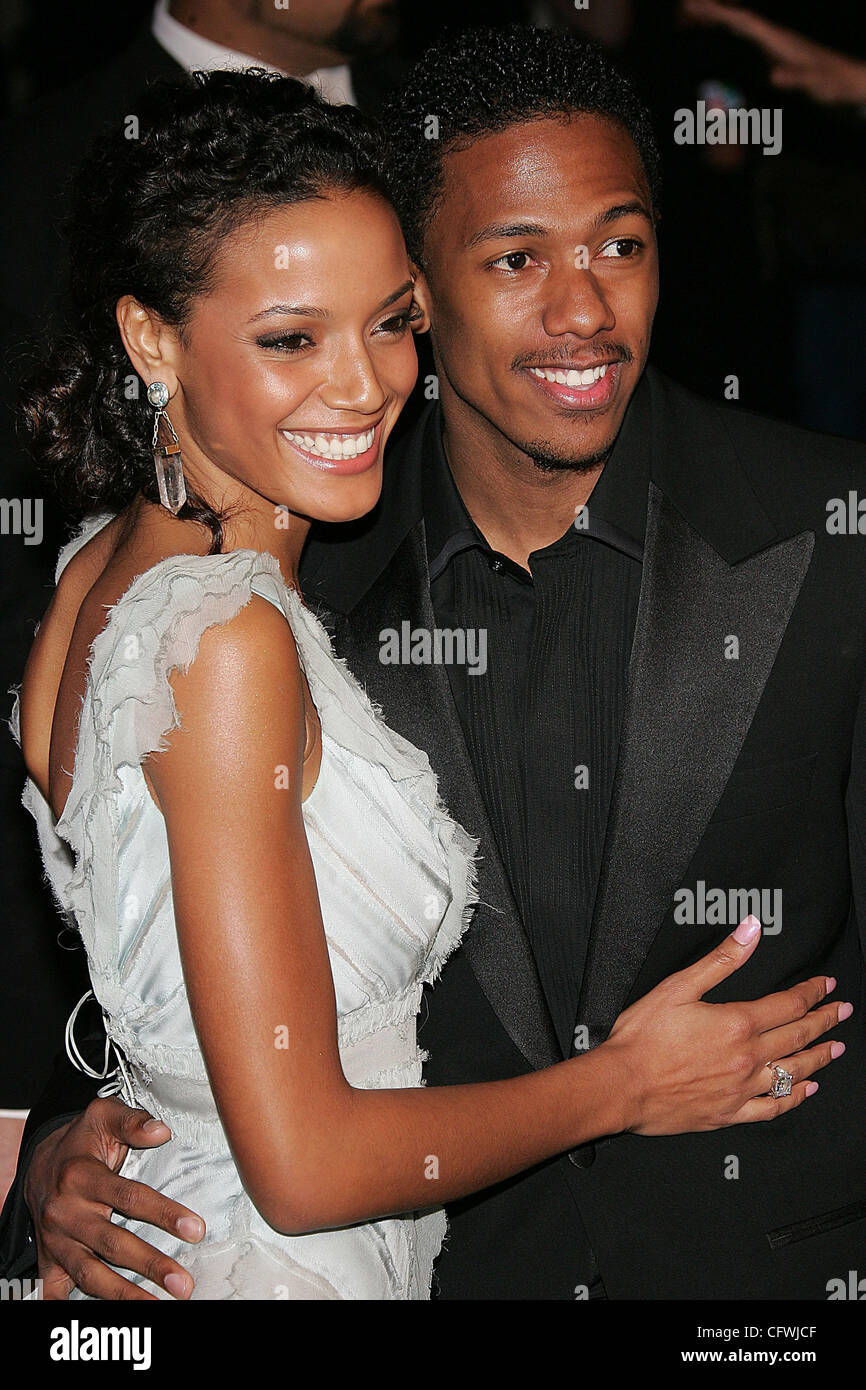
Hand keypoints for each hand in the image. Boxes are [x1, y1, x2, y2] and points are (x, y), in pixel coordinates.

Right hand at [25, 1097, 204, 1299]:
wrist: (40, 1163)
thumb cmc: (82, 1141)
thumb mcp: (104, 1116)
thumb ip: (133, 1121)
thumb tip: (162, 1131)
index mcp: (82, 1176)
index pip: (129, 1197)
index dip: (164, 1213)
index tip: (195, 1229)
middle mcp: (66, 1211)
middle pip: (112, 1243)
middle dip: (150, 1264)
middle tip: (182, 1282)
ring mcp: (57, 1240)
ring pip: (89, 1274)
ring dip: (124, 1295)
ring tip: (157, 1306)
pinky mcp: (49, 1260)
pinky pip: (57, 1291)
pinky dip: (70, 1308)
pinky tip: (101, 1324)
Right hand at [605, 915, 850, 1134]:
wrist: (622, 1085)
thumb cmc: (643, 1037)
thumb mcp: (679, 986)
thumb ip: (721, 959)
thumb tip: (751, 930)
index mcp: (737, 1023)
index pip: (788, 1004)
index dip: (811, 992)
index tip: (826, 985)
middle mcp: (747, 1057)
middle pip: (798, 1036)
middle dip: (825, 1021)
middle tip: (843, 1011)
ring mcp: (741, 1088)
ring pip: (794, 1073)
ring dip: (819, 1058)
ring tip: (836, 1049)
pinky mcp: (730, 1112)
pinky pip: (773, 1107)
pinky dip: (795, 1098)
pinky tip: (806, 1091)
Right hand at [682, 1, 865, 105]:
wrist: (846, 83)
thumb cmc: (832, 83)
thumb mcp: (816, 82)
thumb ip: (797, 78)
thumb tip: (775, 75)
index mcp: (778, 40)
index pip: (744, 22)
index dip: (720, 14)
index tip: (696, 6)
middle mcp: (772, 39)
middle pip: (737, 21)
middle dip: (712, 13)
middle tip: (684, 9)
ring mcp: (771, 47)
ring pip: (738, 31)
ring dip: (716, 24)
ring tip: (691, 19)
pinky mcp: (772, 58)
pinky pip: (742, 45)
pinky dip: (726, 40)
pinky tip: (716, 41)